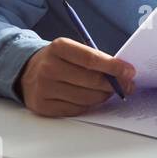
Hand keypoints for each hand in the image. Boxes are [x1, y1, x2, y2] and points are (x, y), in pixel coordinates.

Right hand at [16, 38, 135, 116]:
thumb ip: (95, 59)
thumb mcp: (72, 50)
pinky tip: (92, 98)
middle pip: (90, 81)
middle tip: (127, 85)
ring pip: (85, 98)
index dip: (113, 67)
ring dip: (103, 96)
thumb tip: (123, 73)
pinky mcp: (43, 106)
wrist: (27, 72)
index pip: (91, 59)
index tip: (129, 72)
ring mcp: (44, 88)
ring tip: (109, 91)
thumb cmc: (59, 60)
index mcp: (58, 48)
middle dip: (113, 84)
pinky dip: (88, 105)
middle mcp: (48, 67)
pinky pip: (75, 109)